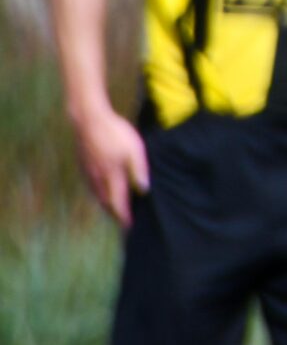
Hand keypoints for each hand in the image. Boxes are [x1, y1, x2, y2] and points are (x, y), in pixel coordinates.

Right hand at [74, 111, 149, 228]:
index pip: (118, 201)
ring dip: (104, 204)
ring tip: (112, 210)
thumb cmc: (116, 132)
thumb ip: (139, 169)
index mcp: (112, 175)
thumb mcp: (135, 149)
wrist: (89, 119)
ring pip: (95, 194)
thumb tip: (144, 189)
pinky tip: (100, 191)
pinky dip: (96, 193)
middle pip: (104, 201)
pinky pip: (90, 185)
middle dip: (113, 213)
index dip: (123, 215)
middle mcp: (98, 177)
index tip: (128, 226)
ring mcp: (88, 171)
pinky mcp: (83, 163)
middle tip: (121, 221)